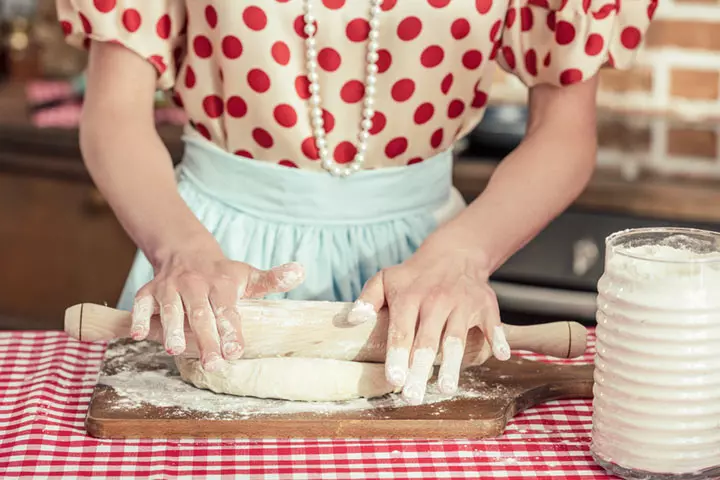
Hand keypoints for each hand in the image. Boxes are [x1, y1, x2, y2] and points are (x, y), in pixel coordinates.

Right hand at [129, 242, 304, 370]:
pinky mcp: (148, 291)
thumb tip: (301, 271)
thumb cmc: (222, 274)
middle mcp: (195, 284)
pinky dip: (137, 318)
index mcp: (222, 284)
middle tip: (213, 364)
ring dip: (171, 329)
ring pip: (170, 308)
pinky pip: (140, 304)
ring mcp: (170, 287)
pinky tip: (139, 336)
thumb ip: (273, 279)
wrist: (186, 252)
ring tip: (175, 351)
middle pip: (200, 314)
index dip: (231, 330)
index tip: (236, 352)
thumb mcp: (248, 275)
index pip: (227, 309)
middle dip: (206, 339)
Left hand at [349, 245, 509, 404]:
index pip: (401, 331)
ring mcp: (462, 303)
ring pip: (456, 338)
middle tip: (413, 397)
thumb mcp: (385, 279)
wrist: (453, 254)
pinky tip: (501, 355)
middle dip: (420, 370)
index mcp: (409, 297)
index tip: (394, 379)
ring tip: (446, 389)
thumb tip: (352, 320)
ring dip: (452, 364)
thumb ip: (367, 299)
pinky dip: (498, 338)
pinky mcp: (485, 305)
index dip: (397, 356)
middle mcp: (436, 301)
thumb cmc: (414, 276)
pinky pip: (492, 324)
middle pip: (427, 341)